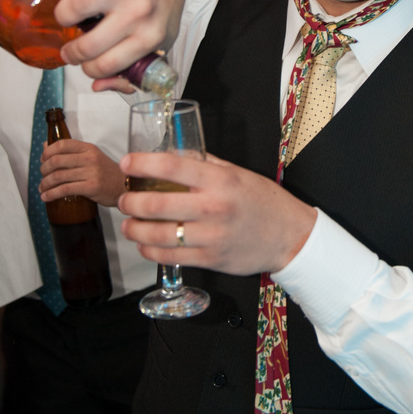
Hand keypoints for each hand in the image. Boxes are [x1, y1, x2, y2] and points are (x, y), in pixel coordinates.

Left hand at [39, 140, 124, 206]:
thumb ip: (71, 152)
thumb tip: (46, 146)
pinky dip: (52, 194)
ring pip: (59, 176)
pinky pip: (65, 189)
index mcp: (88, 148)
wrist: (126, 187)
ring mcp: (91, 173)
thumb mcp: (92, 157)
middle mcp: (89, 158)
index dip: (48, 152)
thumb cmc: (107, 173)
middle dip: (44, 170)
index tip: (42, 159)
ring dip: (45, 184)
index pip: (62, 144)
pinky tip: (46, 197)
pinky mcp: (91, 187)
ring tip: (42, 189)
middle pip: (57, 161)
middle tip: (42, 176)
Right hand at [55, 0, 184, 81]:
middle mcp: (140, 13)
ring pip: (76, 6)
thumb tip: (98, 86)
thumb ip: (128, 71)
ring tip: (68, 19)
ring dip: (63, 17)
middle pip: (88, 44)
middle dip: (71, 53)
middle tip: (70, 50)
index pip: (107, 65)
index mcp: (150, 38)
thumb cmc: (159, 12)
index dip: (88, 70)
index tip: (84, 65)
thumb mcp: (154, 46)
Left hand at [117, 151, 316, 275]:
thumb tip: (175, 153)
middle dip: (130, 202)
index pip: (171, 166)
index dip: (141, 164)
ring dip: (134, 229)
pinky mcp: (210, 259)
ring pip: (158, 235)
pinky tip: (144, 244)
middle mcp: (213, 207)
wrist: (289, 236)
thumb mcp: (237, 173)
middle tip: (123, 199)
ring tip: (127, 224)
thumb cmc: (263, 201)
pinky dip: (150, 250)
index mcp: (218, 180)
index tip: (126, 164)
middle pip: (156, 204)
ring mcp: (210, 236)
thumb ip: (206, 164)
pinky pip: (170, 257)